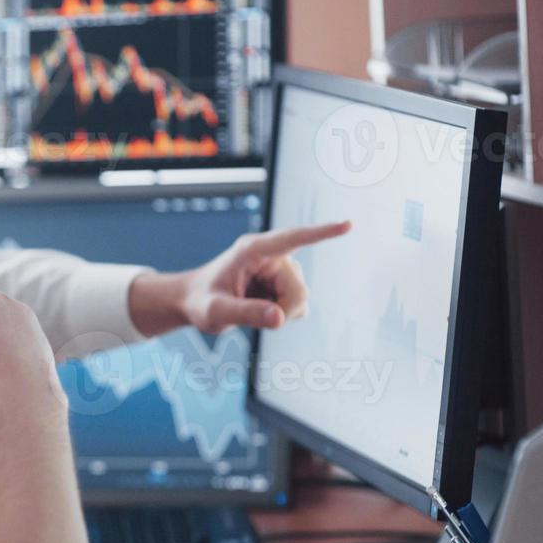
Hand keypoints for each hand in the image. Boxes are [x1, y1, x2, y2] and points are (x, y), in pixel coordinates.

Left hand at [128, 220, 350, 335]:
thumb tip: (279, 318)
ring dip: (278, 313)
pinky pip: (299, 306)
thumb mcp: (215, 311)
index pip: (292, 239)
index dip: (321, 233)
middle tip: (249, 315)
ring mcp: (282, 269)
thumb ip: (244, 314)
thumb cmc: (200, 301)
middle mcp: (272, 255)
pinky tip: (260, 307)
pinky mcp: (286, 283)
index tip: (347, 225)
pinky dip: (281, 315)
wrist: (195, 301)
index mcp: (252, 250)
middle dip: (280, 311)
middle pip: (298, 291)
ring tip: (249, 306)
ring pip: (300, 300)